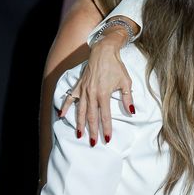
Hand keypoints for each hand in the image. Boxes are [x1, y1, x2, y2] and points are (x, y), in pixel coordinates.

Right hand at [59, 28, 132, 145]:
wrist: (104, 51)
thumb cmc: (116, 67)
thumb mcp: (126, 82)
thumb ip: (128, 99)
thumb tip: (131, 112)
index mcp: (104, 94)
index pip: (105, 116)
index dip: (107, 129)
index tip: (107, 139)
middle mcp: (91, 94)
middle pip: (92, 117)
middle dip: (92, 131)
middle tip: (92, 143)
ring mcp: (83, 90)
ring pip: (80, 110)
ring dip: (80, 123)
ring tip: (79, 135)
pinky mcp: (78, 86)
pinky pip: (70, 98)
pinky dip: (65, 106)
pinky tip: (62, 115)